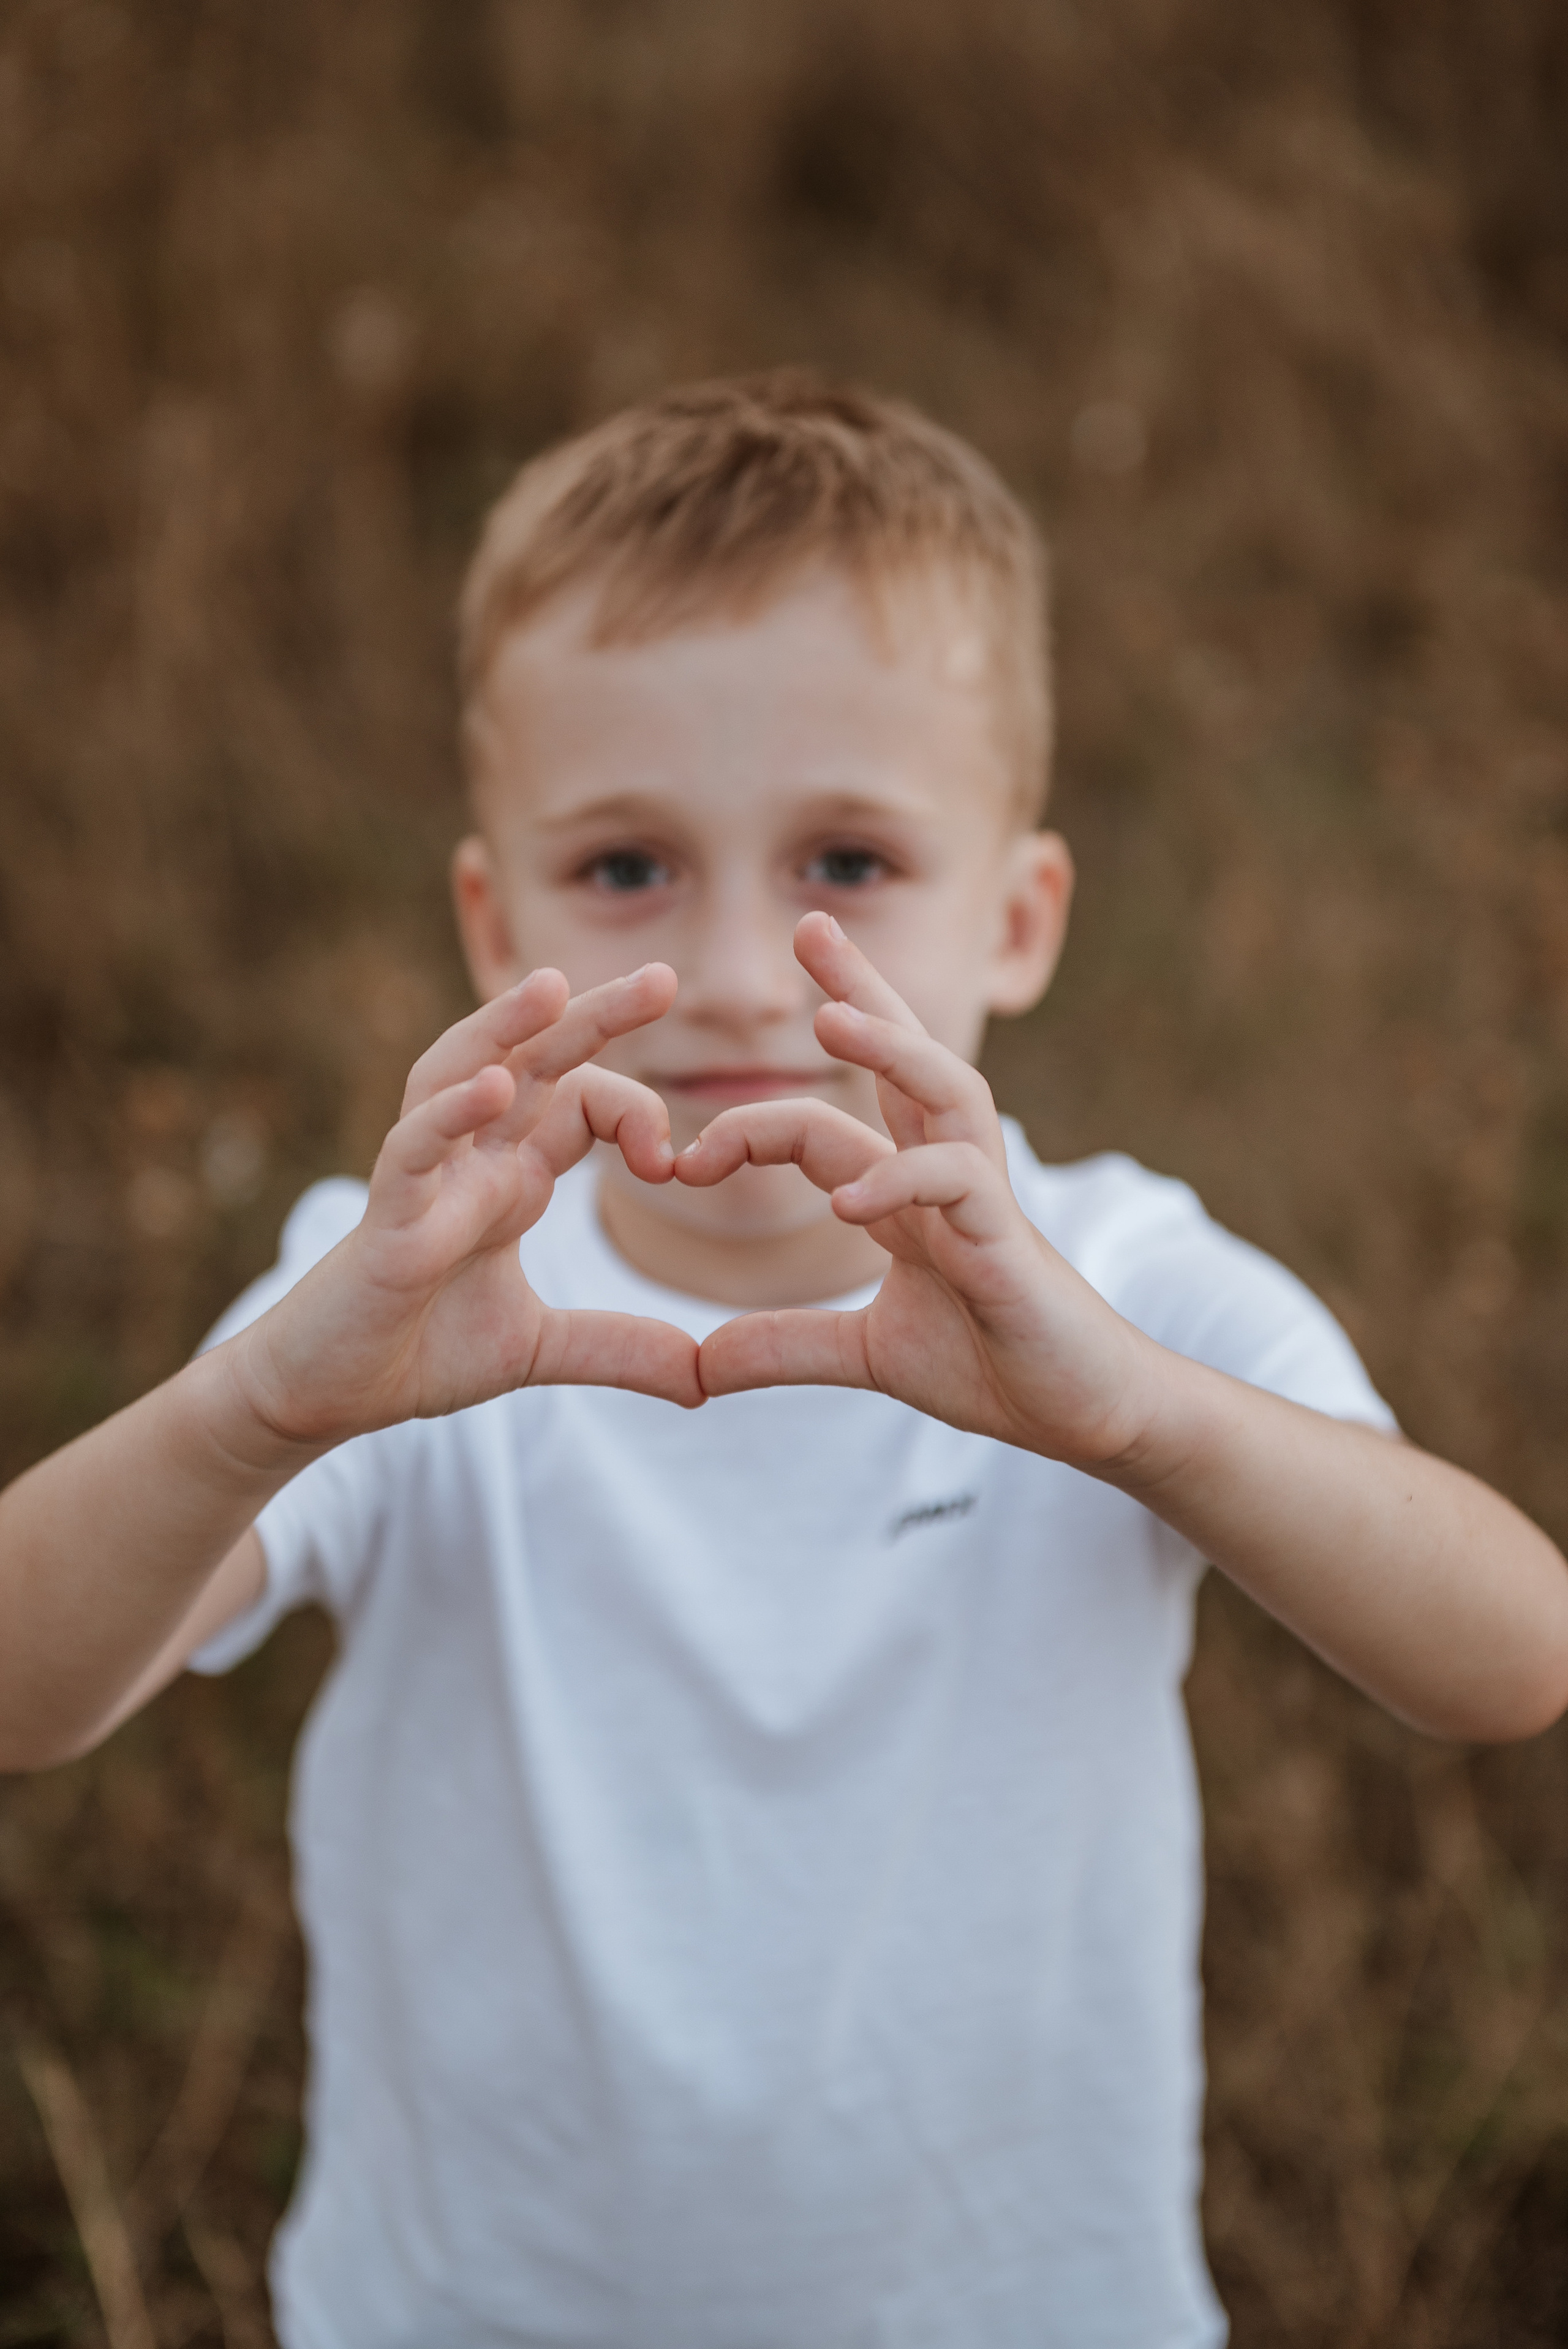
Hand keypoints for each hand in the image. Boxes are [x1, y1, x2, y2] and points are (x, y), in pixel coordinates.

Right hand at [235, 963, 702, 1442]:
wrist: (328, 1394)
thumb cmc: (418, 1349)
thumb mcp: (539, 1348)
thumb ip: (622, 1349)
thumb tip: (708, 1380)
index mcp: (513, 1177)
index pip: (581, 1101)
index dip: (637, 1115)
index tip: (676, 1167)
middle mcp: (472, 1162)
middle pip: (532, 1063)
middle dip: (593, 1016)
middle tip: (662, 978)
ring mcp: (425, 1182)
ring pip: (458, 1077)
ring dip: (502, 1027)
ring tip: (552, 985)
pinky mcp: (386, 1221)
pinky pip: (412, 1152)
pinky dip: (447, 1116)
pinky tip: (488, 1087)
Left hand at [679, 914, 1156, 1466]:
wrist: (1085, 1411)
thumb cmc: (996, 1365)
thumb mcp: (867, 1356)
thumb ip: (786, 1346)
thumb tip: (697, 1365)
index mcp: (911, 1189)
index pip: (848, 1105)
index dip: (765, 1114)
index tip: (685, 1153)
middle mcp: (947, 1174)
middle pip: (909, 1056)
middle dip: (861, 988)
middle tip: (809, 923)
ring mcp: (982, 1202)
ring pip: (946, 1092)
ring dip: (891, 1050)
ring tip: (828, 1020)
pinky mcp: (1008, 1246)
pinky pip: (959, 1186)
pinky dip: (903, 1182)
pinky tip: (849, 1202)